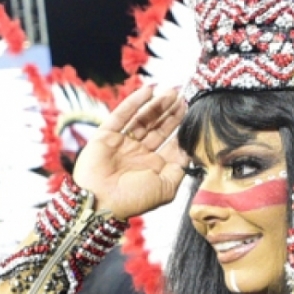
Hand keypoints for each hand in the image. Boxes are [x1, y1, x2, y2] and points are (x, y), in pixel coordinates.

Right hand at [73, 85, 188, 218]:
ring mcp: (123, 143)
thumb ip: (180, 168)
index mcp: (153, 167)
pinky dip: (135, 102)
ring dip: (158, 104)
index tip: (194, 114)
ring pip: (143, 119)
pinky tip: (148, 90)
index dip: (182, 129)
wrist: (100, 202)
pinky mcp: (106, 135)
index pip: (171, 143)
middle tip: (183, 97)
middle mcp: (139, 154)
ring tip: (172, 91)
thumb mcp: (166, 188)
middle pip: (159, 128)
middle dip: (172, 112)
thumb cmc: (133, 200)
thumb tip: (189, 150)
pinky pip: (122, 115)